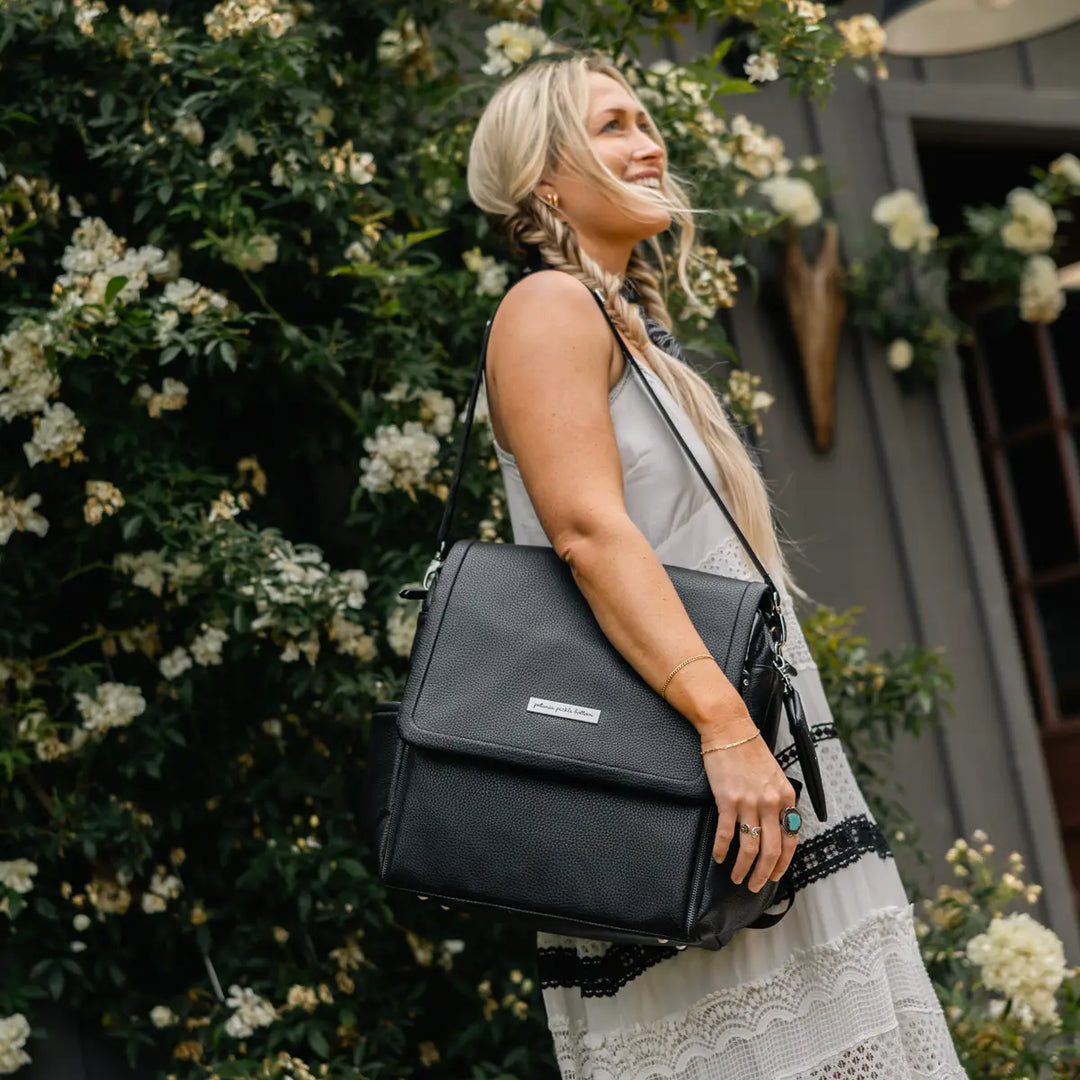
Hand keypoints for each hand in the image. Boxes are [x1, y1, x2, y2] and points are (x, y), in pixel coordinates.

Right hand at [701, 723, 798, 892]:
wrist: (729, 729)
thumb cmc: (749, 749)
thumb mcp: (774, 775)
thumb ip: (777, 801)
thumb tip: (775, 827)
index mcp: (786, 797)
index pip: (790, 840)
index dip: (782, 863)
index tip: (774, 875)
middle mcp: (771, 803)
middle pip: (771, 851)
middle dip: (763, 874)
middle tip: (755, 886)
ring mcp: (749, 802)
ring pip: (750, 847)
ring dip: (743, 868)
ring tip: (736, 876)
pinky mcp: (727, 800)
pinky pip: (725, 833)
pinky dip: (721, 849)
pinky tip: (718, 856)